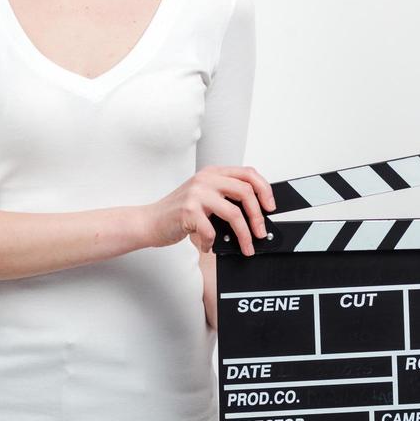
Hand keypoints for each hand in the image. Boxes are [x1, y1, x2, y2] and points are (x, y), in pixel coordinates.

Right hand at [146, 165, 275, 255]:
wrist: (148, 221)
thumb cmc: (178, 213)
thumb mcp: (203, 197)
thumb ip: (225, 198)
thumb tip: (256, 215)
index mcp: (212, 173)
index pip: (248, 174)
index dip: (265, 190)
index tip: (270, 207)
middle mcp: (205, 180)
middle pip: (246, 192)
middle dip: (258, 216)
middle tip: (261, 233)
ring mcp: (196, 194)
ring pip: (234, 213)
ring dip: (244, 235)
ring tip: (246, 247)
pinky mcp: (188, 211)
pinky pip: (212, 231)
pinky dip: (212, 243)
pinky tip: (207, 246)